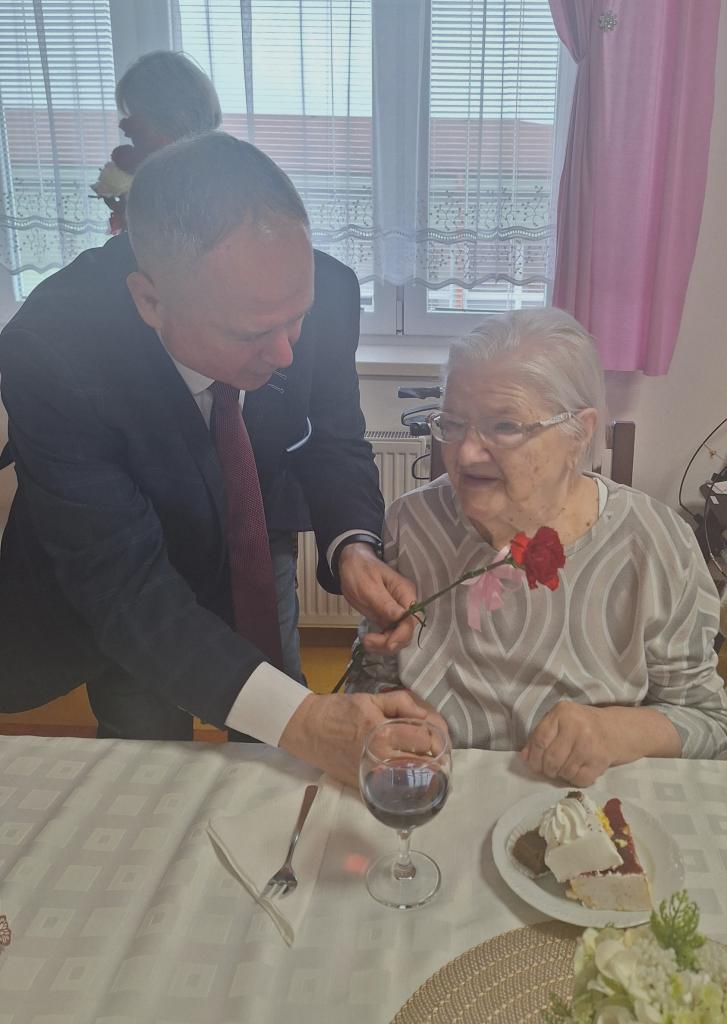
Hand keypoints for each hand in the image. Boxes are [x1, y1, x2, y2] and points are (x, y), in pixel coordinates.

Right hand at [279, 689, 450, 787]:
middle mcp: (381, 759)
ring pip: (412, 780)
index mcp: (384, 734)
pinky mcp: (365, 787)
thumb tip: (424, 715)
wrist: (308, 729)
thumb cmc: (338, 711)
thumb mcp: (371, 698)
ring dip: (425, 772)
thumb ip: (401, 703)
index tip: (438, 732)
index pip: (426, 739)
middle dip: (436, 755)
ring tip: (428, 762)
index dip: (438, 734)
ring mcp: (373, 777)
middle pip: (425, 763)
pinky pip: (394, 789)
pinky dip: (406, 783)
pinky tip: (411, 775)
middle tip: (437, 749)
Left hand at [337, 543, 416, 652]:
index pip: (412, 619)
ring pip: (398, 637)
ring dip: (384, 645)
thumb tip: (400, 618)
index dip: (402, 634)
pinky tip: (368, 641)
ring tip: (366, 641)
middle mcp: (404, 604)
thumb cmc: (360, 569)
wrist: (351, 563)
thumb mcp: (369, 585)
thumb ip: (384, 603)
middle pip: (407, 631)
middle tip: (369, 642)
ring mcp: (396, 612)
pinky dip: (380, 642)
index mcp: (405, 593)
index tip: (388, 643)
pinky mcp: (386, 618)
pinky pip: (389, 635)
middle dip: (391, 642)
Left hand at [520, 702, 612, 786]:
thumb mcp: (558, 721)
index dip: (534, 757)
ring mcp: (589, 744)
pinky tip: (577, 770)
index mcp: (562, 712)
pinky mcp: (600, 760)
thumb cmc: (581, 725)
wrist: (614, 729)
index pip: (540, 740)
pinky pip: (579, 779)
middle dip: (547, 769)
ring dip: (561, 774)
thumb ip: (539, 736)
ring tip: (565, 767)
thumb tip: (524, 757)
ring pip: (564, 771)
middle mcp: (577, 726)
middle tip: (549, 769)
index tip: (534, 765)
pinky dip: (575, 780)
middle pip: (551, 759)